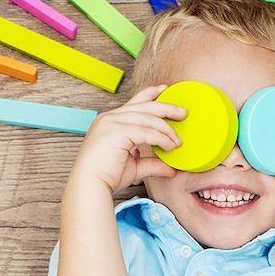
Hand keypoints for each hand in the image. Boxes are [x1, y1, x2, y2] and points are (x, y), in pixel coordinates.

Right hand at [70, 85, 185, 193]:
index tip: (164, 90)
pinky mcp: (117, 131)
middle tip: (183, 112)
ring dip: (167, 129)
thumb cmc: (106, 177)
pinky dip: (161, 138)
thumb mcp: (134, 166)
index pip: (134, 102)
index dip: (150, 94)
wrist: (91, 185)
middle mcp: (110, 117)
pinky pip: (147, 131)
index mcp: (109, 121)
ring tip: (178, 141)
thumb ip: (152, 163)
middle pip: (145, 105)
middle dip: (166, 107)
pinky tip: (169, 147)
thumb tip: (171, 169)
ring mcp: (112, 122)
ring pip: (148, 118)